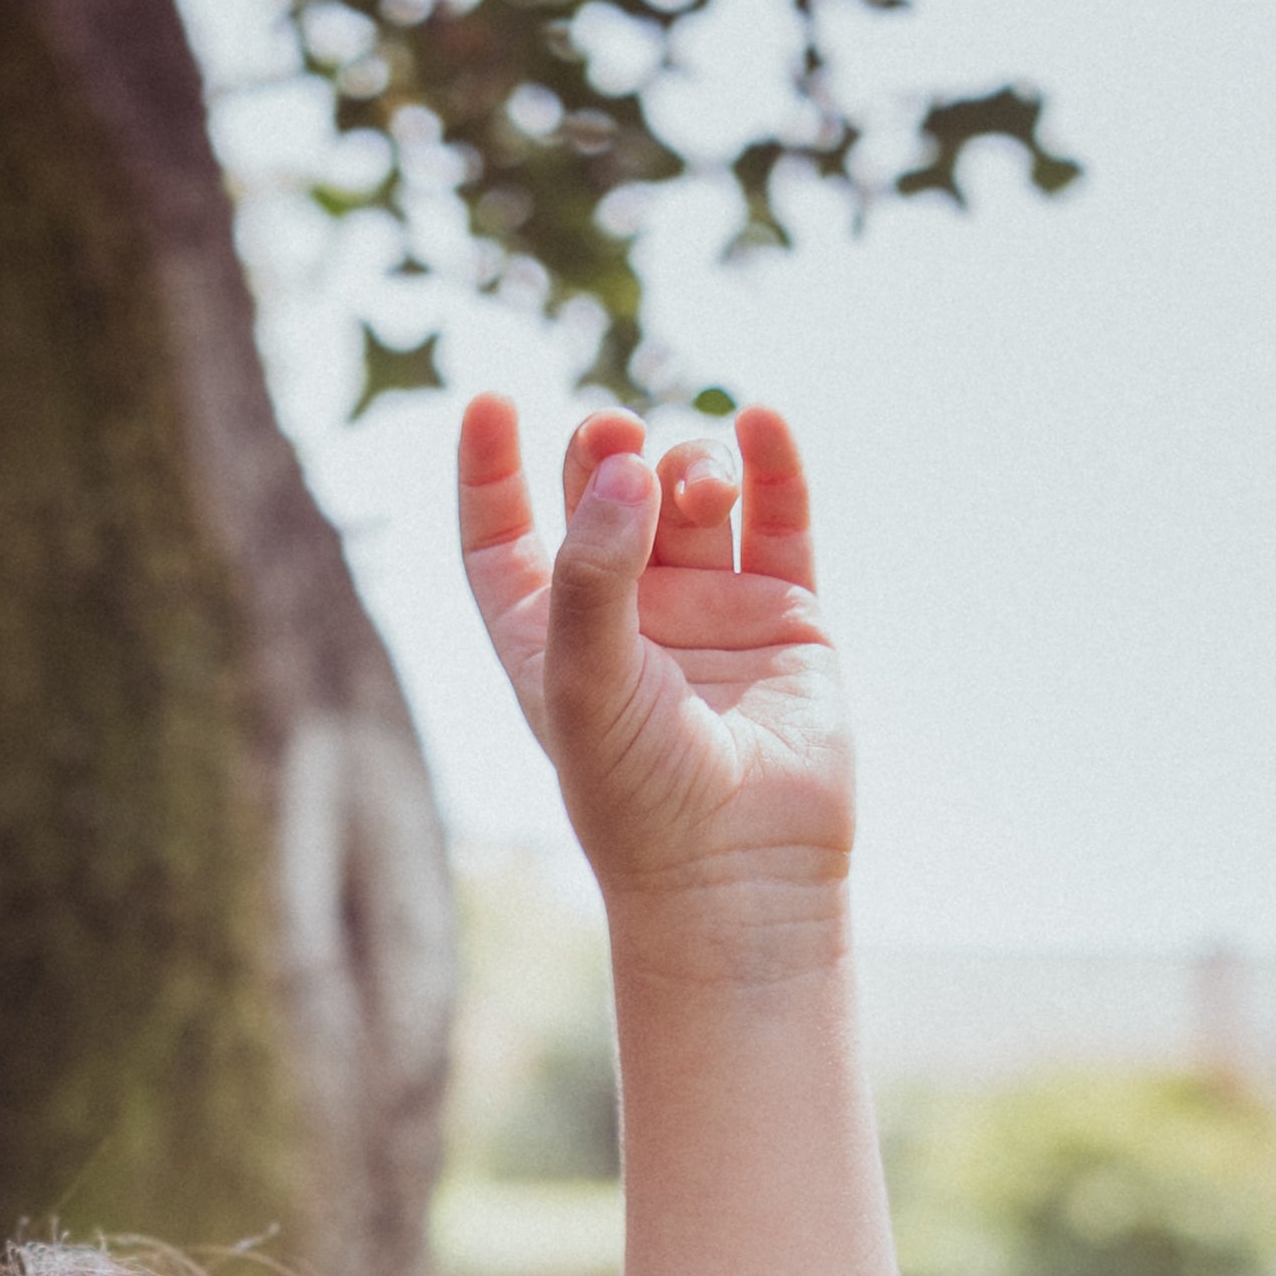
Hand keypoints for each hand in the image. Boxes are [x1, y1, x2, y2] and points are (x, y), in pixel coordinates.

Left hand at [456, 399, 851, 954]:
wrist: (738, 872)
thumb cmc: (638, 795)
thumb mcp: (584, 682)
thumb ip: (592, 572)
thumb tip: (626, 464)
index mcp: (550, 641)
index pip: (502, 540)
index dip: (489, 473)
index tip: (488, 403)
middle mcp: (627, 618)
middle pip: (603, 496)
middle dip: (604, 453)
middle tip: (613, 438)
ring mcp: (710, 612)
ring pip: (693, 497)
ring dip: (690, 469)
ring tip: (696, 492)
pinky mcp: (787, 617)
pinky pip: (782, 518)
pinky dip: (775, 465)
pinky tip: (762, 424)